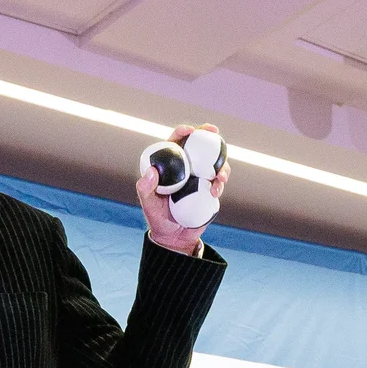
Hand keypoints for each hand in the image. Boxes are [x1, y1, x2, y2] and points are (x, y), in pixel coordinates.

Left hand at [136, 124, 227, 253]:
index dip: (183, 132)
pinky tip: (217, 190)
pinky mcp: (210, 190)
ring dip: (221, 163)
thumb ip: (145, 188)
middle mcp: (187, 168)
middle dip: (209, 135)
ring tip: (220, 175)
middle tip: (214, 132)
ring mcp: (200, 178)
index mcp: (171, 166)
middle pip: (200, 146)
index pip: (177, 143)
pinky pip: (219, 181)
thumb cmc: (157, 217)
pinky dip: (221, 182)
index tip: (189, 130)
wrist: (173, 237)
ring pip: (214, 163)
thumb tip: (152, 171)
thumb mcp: (147, 203)